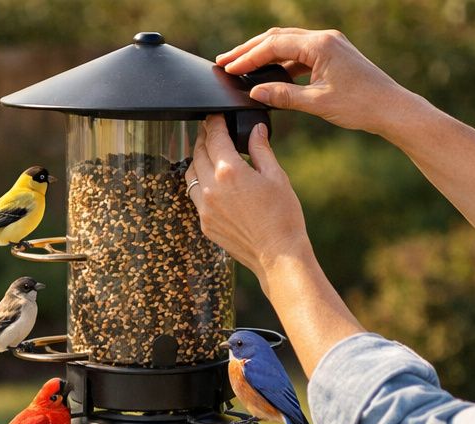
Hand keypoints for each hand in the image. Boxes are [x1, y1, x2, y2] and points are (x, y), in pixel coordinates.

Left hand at [189, 116, 308, 286]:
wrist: (279, 256)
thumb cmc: (283, 217)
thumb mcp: (276, 176)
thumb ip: (261, 150)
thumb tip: (256, 130)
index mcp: (229, 171)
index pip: (214, 137)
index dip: (214, 122)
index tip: (216, 116)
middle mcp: (211, 188)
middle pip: (198, 153)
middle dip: (204, 138)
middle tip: (211, 130)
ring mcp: (205, 208)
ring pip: (191, 175)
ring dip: (197, 160)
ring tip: (209, 154)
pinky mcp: (206, 224)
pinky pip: (195, 197)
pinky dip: (200, 184)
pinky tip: (212, 182)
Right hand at [216, 28, 413, 135]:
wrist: (392, 108)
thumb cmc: (360, 105)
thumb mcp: (317, 103)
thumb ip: (283, 96)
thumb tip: (255, 92)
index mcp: (320, 45)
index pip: (274, 45)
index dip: (248, 57)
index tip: (228, 68)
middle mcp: (324, 38)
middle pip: (277, 38)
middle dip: (250, 50)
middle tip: (225, 61)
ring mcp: (330, 45)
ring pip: (288, 45)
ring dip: (265, 55)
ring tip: (242, 67)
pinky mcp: (333, 55)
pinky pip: (300, 54)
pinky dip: (282, 63)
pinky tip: (270, 76)